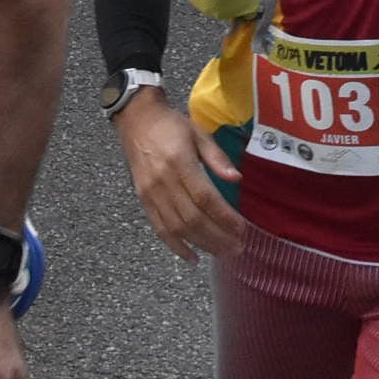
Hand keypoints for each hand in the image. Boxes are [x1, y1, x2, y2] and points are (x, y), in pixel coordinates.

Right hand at [114, 91, 242, 261]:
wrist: (136, 121)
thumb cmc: (171, 125)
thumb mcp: (198, 133)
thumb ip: (217, 157)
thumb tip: (237, 179)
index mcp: (179, 162)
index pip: (205, 197)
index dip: (224, 217)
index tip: (242, 229)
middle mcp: (163, 181)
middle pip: (192, 218)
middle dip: (217, 237)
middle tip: (238, 248)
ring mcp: (151, 193)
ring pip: (177, 227)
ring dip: (201, 244)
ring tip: (222, 253)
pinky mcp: (143, 200)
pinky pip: (159, 229)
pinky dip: (175, 246)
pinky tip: (192, 257)